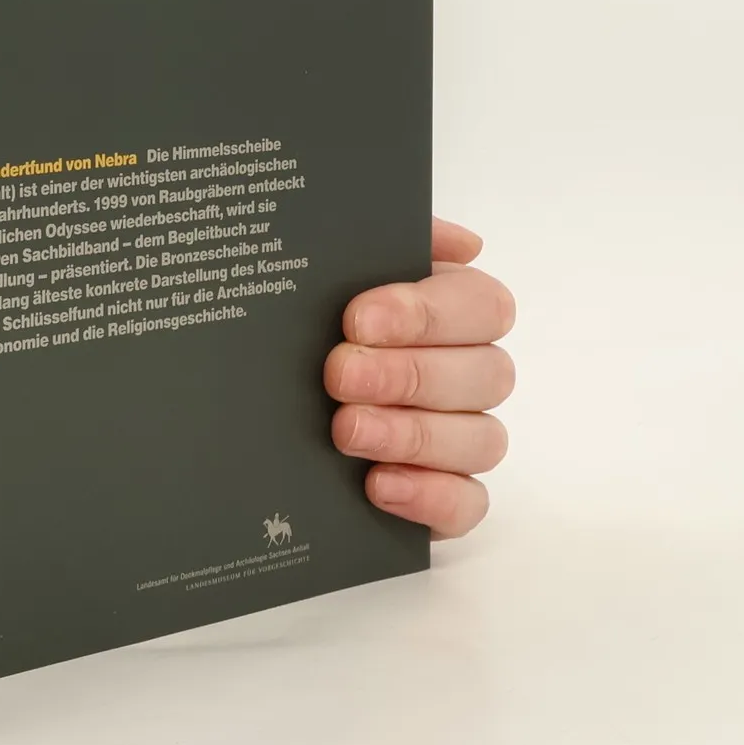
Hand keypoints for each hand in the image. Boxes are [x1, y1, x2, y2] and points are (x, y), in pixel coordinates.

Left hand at [325, 218, 515, 538]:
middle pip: (486, 373)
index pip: (482, 305)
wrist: (257, 407)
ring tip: (346, 429)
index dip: (427, 313)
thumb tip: (464, 243)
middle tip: (339, 374)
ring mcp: (463, 438)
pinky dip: (428, 495)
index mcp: (452, 310)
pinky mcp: (447, 497)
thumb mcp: (333, 272)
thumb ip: (385, 240)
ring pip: (482, 439)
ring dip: (413, 433)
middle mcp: (469, 373)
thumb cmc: (311, 325)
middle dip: (410, 373)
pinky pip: (468, 504)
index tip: (358, 320)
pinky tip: (377, 484)